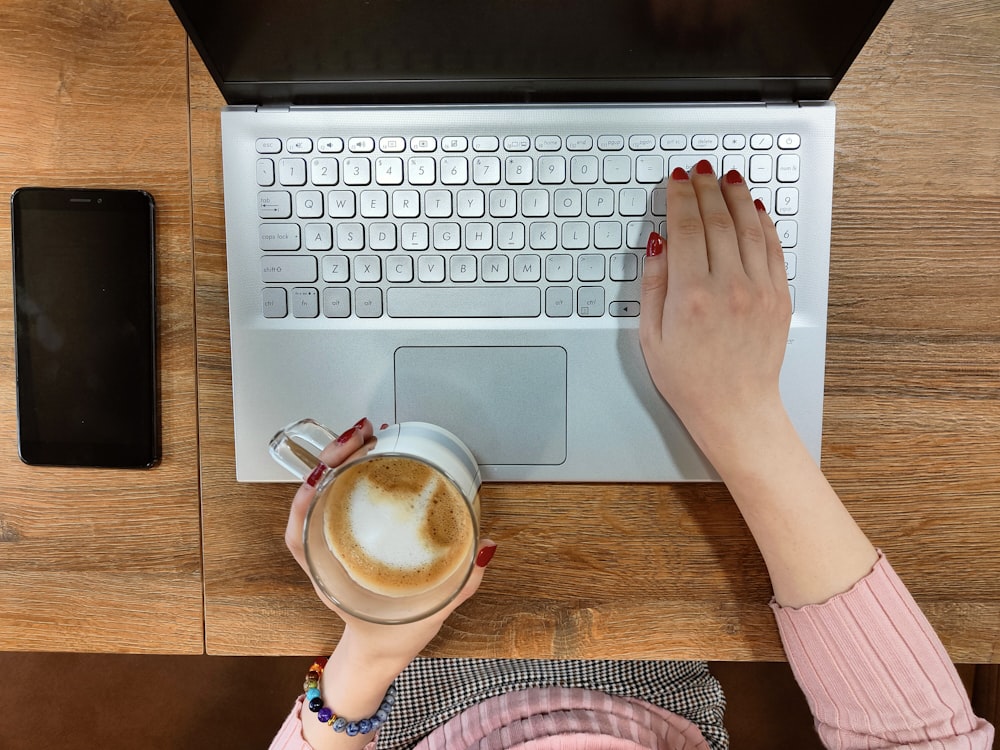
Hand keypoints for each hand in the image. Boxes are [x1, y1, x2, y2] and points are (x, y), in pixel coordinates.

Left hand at [284, 418, 495, 673]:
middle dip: (330, 461)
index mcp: (332, 577)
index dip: (304, 503)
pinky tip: (367, 454)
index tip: (322, 474)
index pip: (300, 537)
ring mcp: (335, 544)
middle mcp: (327, 556)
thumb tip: (483, 546)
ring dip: (340, 461)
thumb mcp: (430, 611)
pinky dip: (351, 474)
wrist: (382, 652)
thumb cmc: (395, 633)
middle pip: (313, 501)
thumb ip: (461, 582)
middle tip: (360, 435)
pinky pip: (342, 500)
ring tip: (364, 434)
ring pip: (325, 495)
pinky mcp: (350, 536)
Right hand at [639, 163, 791, 453]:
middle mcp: (727, 287)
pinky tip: (754, 209)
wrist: (734, 407)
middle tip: (699, 171)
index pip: (685, 228)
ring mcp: (758, 290)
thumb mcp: (651, 335)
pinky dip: (763, 224)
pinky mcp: (778, 298)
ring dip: (736, 197)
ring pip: (748, 228)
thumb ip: (653, 284)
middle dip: (706, 189)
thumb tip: (657, 243)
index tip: (676, 180)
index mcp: (691, 295)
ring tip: (728, 177)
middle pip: (717, 221)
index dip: (680, 198)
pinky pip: (772, 249)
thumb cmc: (689, 379)